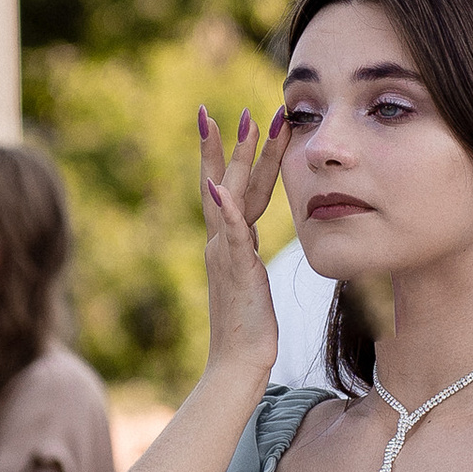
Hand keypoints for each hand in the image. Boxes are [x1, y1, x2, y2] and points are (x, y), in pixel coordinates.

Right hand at [199, 104, 286, 394]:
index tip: (238, 122)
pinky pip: (230, 234)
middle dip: (230, 144)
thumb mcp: (252, 284)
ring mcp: (225, 253)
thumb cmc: (251, 328)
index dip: (235, 156)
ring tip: (241, 124)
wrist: (239, 362)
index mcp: (228, 243)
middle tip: (234, 109)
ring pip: (230, 196)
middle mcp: (221, 242)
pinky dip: (225, 211)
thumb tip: (251, 250)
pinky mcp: (235, 269)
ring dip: (234, 159)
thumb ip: (248, 260)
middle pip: (224, 182)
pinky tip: (220, 189)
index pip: (231, 189)